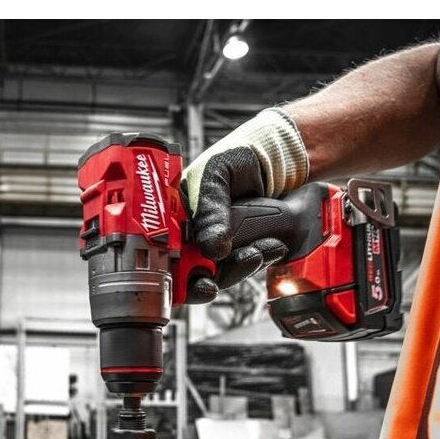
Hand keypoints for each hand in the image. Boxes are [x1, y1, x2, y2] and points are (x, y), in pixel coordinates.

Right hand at [181, 108, 309, 302]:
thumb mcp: (215, 175)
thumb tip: (212, 247)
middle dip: (202, 281)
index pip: (162, 252)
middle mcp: (193, 235)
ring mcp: (218, 245)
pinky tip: (272, 246)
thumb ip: (210, 209)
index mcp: (175, 216)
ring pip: (221, 274)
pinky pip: (247, 265)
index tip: (185, 277)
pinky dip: (260, 259)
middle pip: (188, 272)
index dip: (170, 272)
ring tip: (256, 251)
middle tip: (211, 284)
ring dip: (238, 268)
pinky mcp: (244, 249)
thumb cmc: (237, 155)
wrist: (277, 157)